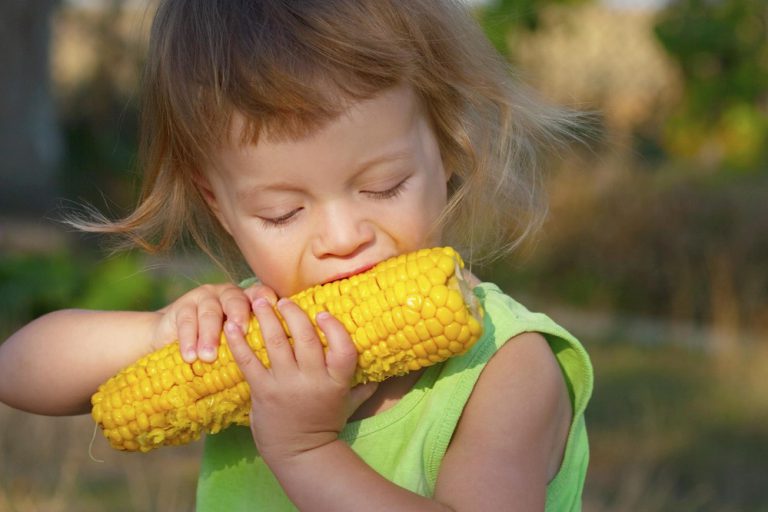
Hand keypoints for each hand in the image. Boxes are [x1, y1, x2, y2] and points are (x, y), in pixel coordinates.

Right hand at [155, 282, 277, 362]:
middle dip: (239, 314)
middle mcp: (227, 295)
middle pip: (235, 300)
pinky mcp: (183, 306)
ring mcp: (204, 298)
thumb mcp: (239, 345)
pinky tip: (190, 356)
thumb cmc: (219, 347)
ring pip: (210, 312)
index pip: (258, 294)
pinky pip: (187, 321)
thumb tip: (280, 356)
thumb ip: (255, 343)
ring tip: (209, 357)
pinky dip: (188, 340)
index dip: (264, 297)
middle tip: (241, 331)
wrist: (177, 342)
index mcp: (247, 301)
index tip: (272, 304)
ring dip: (210, 335)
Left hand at [224, 297, 377, 463]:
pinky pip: (249, 361)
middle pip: (306, 338)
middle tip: (282, 299)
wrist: (300, 454)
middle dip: (293, 313)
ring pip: (276, 343)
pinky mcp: (263, 392)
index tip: (322, 312)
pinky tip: (231, 326)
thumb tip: (383, 373)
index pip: (344, 349)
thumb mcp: (348, 405)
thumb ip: (363, 387)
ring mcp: (286, 385)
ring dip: (267, 317)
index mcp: (336, 381)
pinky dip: (239, 342)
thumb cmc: (324, 425)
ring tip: (259, 300)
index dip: (334, 327)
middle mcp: (313, 380)